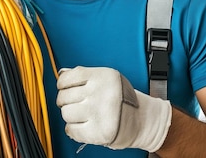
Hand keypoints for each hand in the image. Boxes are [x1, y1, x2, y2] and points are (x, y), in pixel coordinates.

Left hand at [56, 66, 171, 151]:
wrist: (143, 120)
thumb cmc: (124, 100)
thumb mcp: (109, 80)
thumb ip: (86, 76)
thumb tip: (62, 73)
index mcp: (104, 76)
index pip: (68, 77)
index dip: (62, 84)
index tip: (64, 87)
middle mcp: (101, 93)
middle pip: (64, 96)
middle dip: (66, 101)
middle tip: (76, 103)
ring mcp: (99, 112)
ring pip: (66, 113)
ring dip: (70, 116)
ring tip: (81, 115)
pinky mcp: (98, 132)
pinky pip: (71, 130)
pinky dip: (73, 130)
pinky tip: (82, 126)